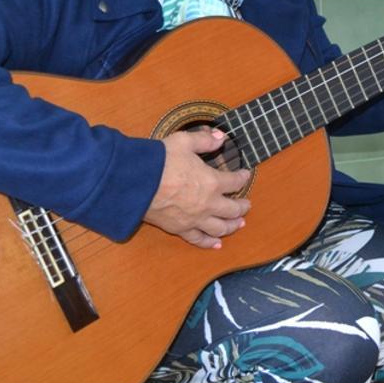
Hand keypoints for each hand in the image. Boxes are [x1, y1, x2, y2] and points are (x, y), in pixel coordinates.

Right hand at [144, 127, 251, 248]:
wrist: (137, 183)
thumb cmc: (161, 161)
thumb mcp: (184, 142)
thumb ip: (205, 140)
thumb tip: (220, 137)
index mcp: (213, 182)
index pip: (235, 182)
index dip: (243, 178)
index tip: (245, 175)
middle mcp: (208, 204)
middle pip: (233, 209)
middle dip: (242, 207)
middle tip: (246, 205)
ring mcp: (195, 219)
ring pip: (220, 228)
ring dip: (232, 226)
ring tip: (239, 225)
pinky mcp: (180, 229)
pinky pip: (199, 239)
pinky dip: (209, 243)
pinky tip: (216, 244)